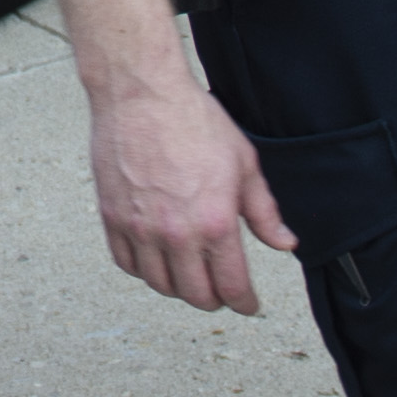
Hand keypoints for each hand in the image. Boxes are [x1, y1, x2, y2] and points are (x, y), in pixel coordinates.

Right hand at [89, 79, 294, 315]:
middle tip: (221, 293)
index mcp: (215, 223)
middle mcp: (175, 234)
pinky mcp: (112, 217)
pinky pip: (126, 263)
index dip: (245, 303)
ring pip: (159, 284)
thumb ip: (264, 211)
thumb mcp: (244, 163)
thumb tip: (285, 243)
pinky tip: (156, 260)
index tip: (248, 304)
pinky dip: (143, 271)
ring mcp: (139, 228)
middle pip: (195, 295)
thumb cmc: (193, 119)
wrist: (140, 93)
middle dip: (214, 300)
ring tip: (190, 277)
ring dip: (178, 289)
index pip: (232, 287)